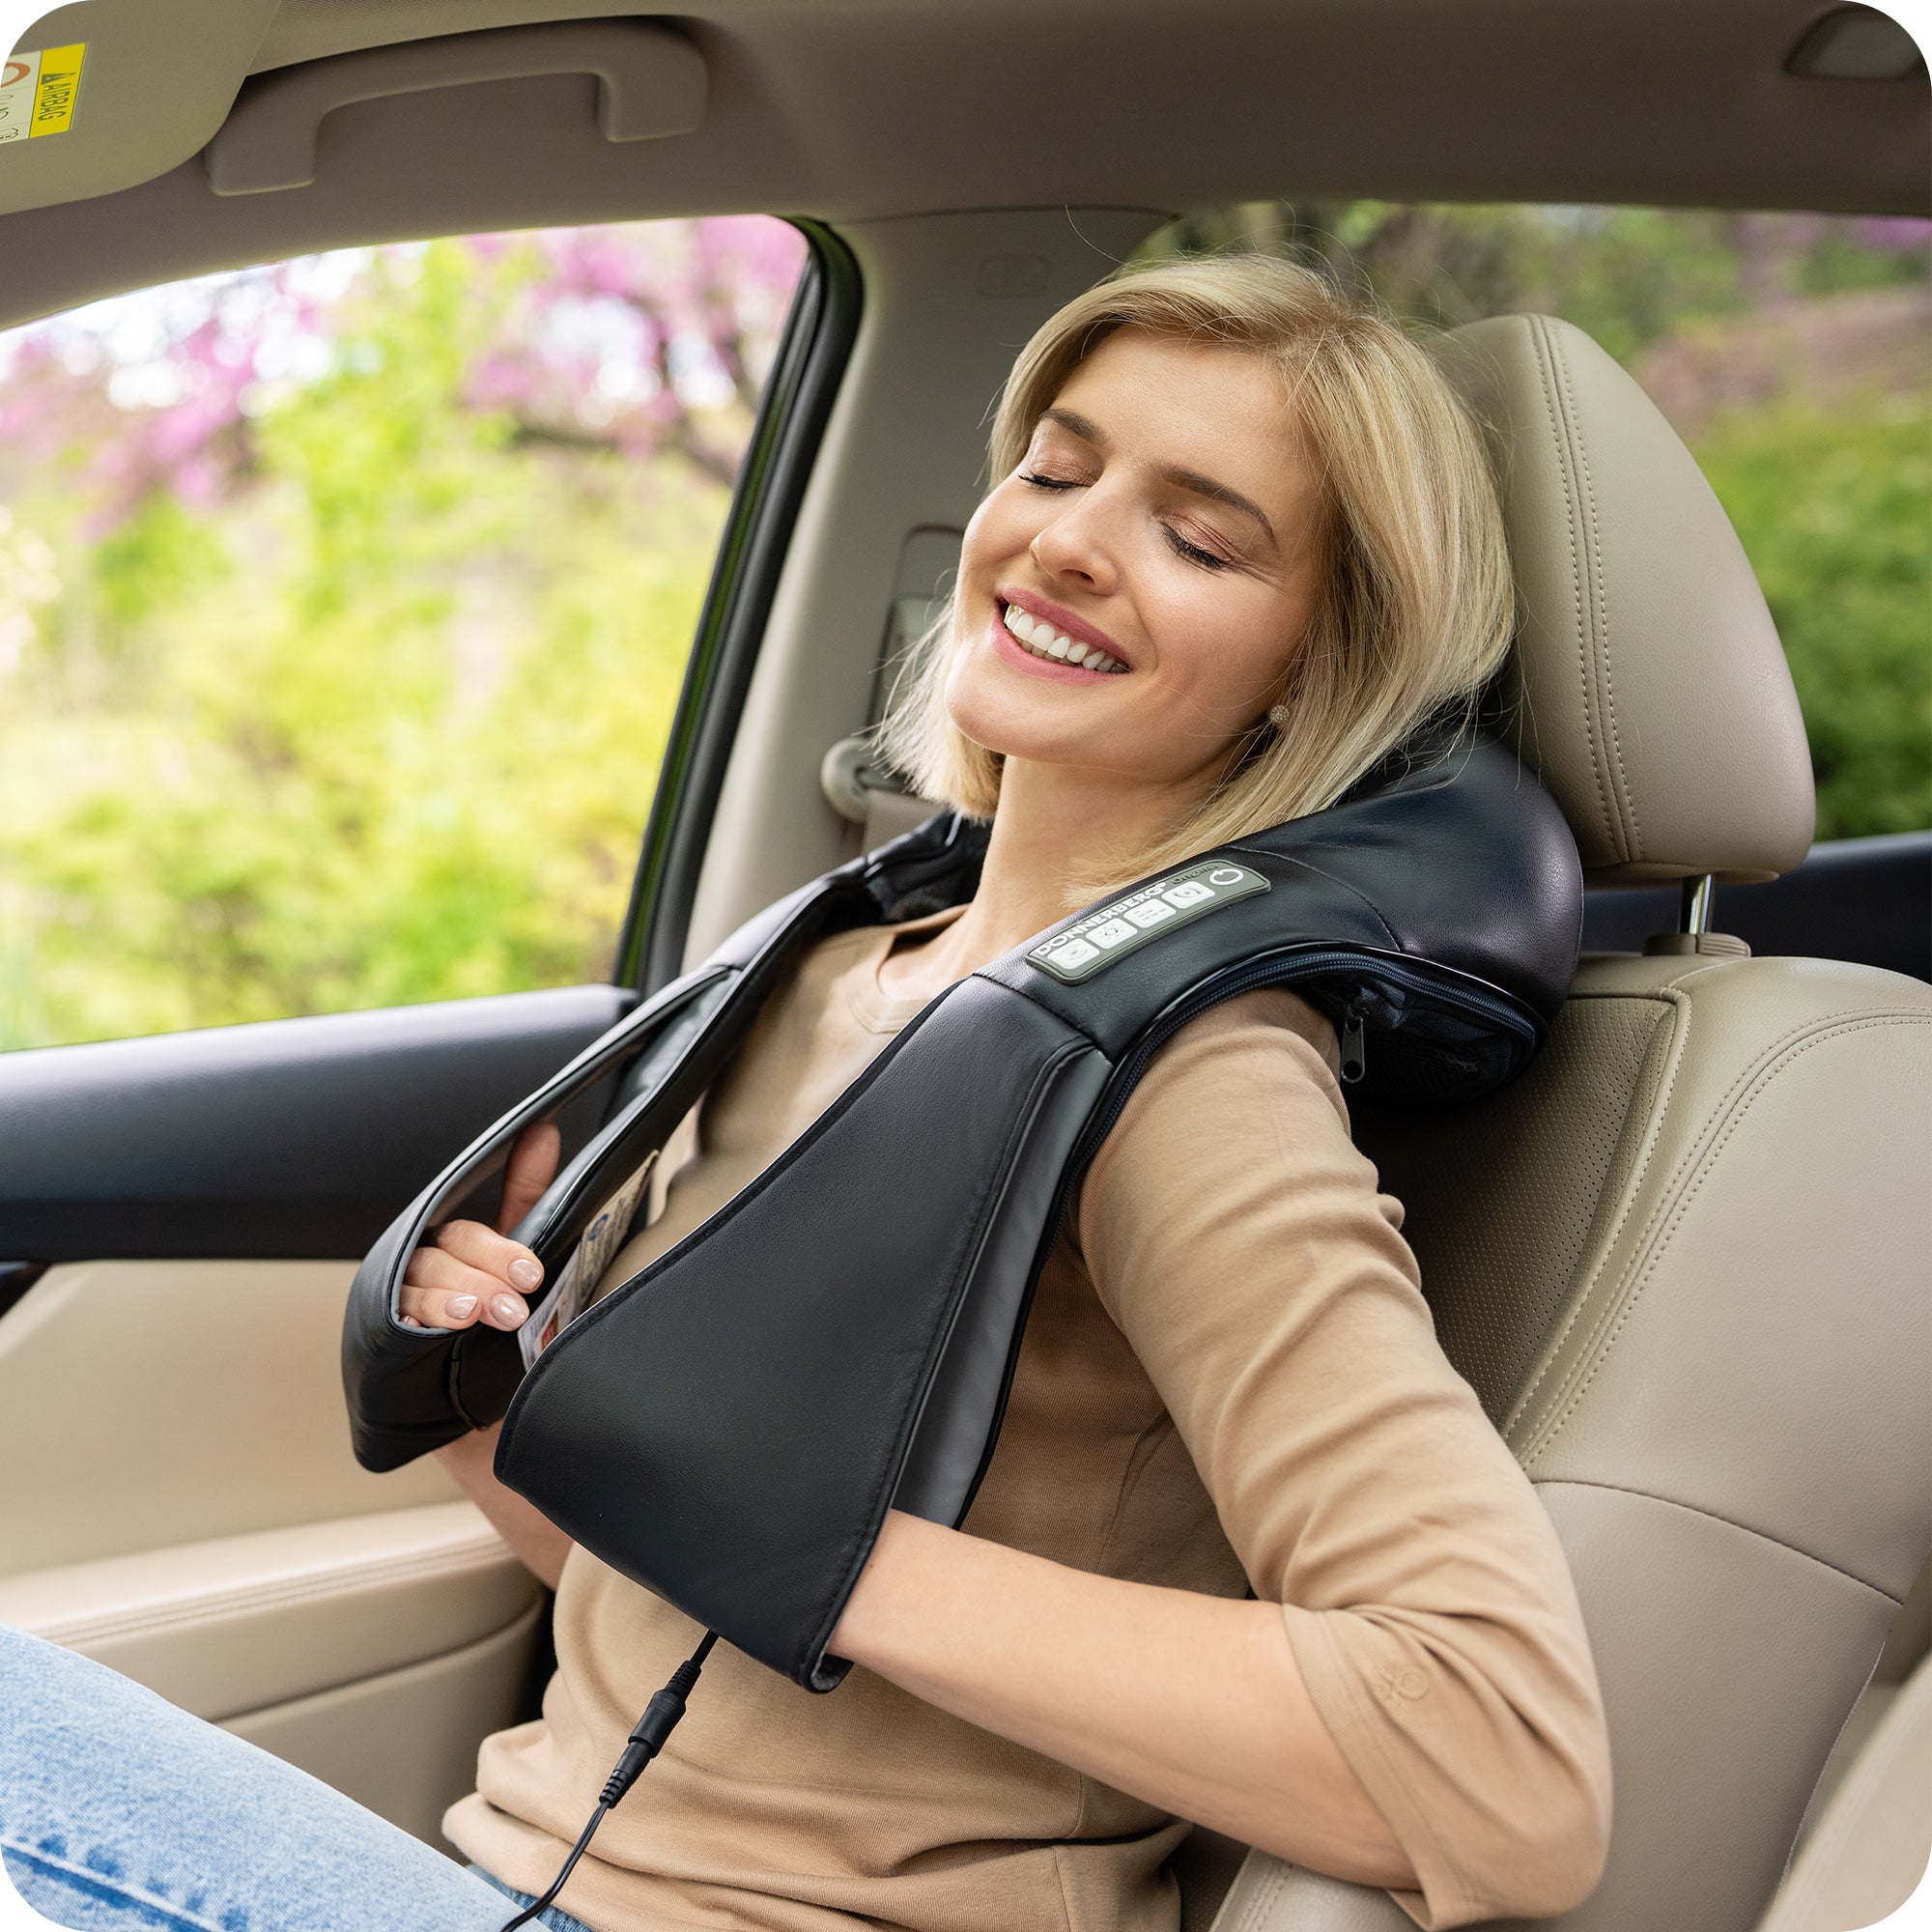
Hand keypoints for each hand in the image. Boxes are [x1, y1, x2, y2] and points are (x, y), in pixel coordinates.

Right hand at [398, 1122, 560, 1332]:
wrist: (454, 1353)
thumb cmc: (483, 1282)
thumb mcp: (509, 1238)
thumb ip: (525, 1190)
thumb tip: (544, 1129)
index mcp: (450, 1238)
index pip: (467, 1236)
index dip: (499, 1253)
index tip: (531, 1274)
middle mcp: (421, 1261)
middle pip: (439, 1261)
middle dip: (479, 1281)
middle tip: (514, 1308)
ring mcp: (402, 1297)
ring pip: (415, 1292)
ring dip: (445, 1304)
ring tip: (472, 1316)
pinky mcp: (391, 1332)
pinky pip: (394, 1325)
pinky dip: (408, 1324)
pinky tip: (418, 1329)